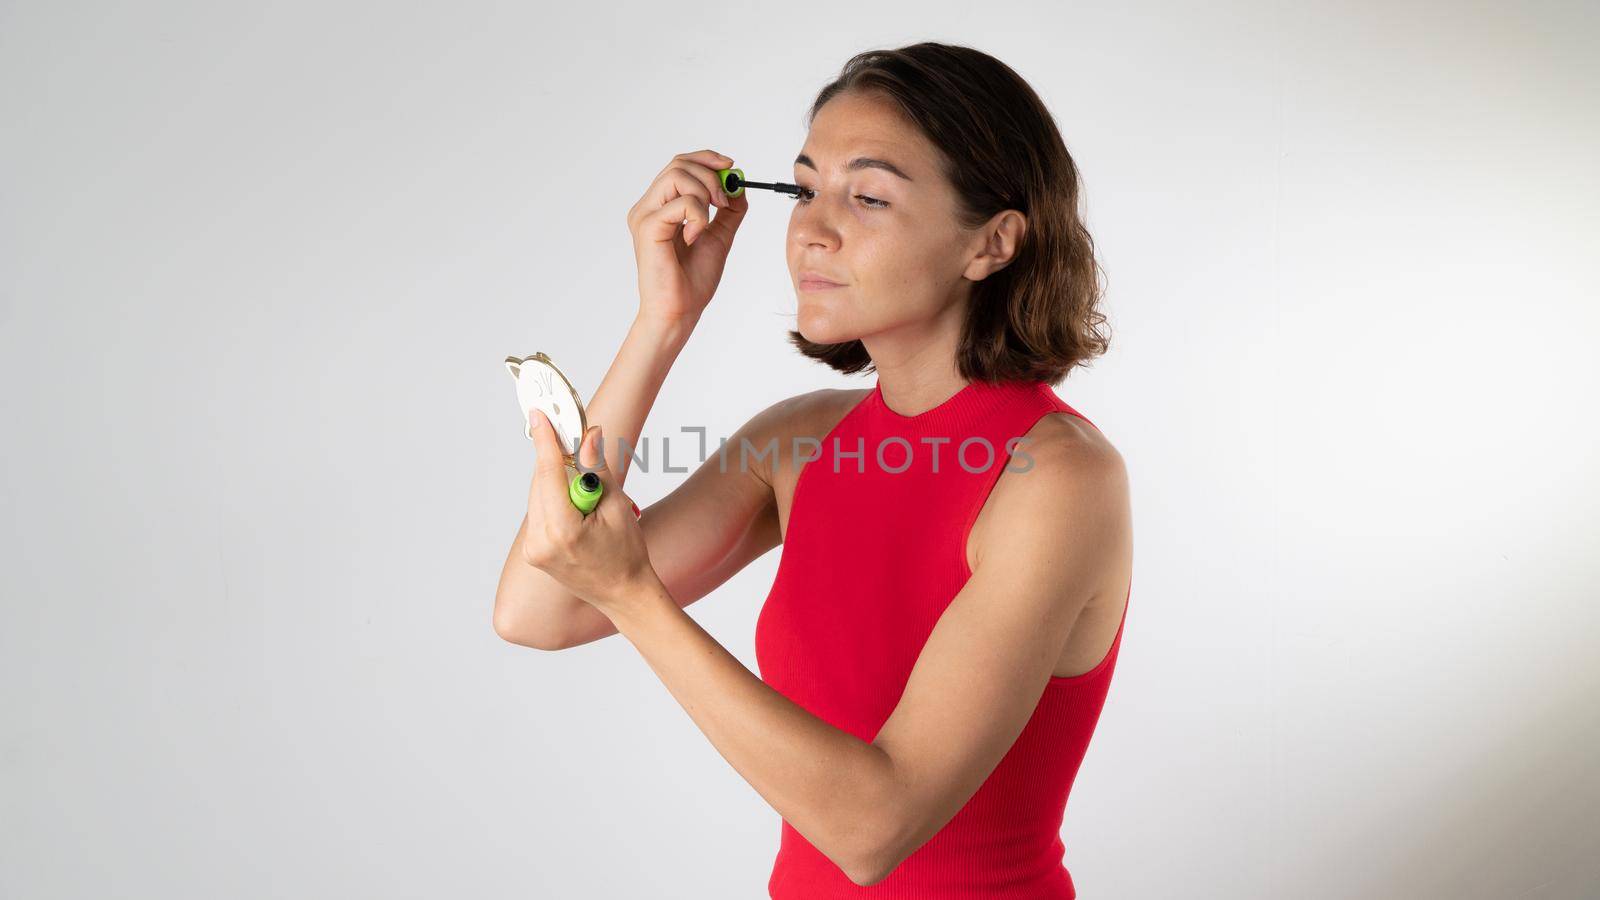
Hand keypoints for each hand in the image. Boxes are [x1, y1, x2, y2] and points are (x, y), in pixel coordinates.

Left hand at [520, 408, 655, 614]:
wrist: (623, 594)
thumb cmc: (627, 555)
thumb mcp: (617, 507)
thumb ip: (597, 468)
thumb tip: (588, 435)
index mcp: (562, 531)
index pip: (548, 474)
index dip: (544, 441)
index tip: (539, 416)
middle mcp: (540, 542)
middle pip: (541, 482)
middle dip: (557, 460)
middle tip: (574, 441)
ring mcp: (534, 549)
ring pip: (538, 496)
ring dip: (557, 481)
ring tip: (587, 492)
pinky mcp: (534, 551)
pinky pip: (539, 511)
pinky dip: (554, 499)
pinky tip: (576, 505)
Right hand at [626, 148, 747, 327]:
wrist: (680, 310)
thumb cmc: (692, 281)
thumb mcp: (719, 237)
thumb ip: (728, 212)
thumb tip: (739, 186)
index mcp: (660, 207)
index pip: (679, 165)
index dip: (706, 159)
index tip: (730, 166)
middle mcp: (647, 207)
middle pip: (678, 164)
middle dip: (711, 176)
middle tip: (725, 202)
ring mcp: (644, 215)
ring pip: (677, 175)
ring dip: (704, 192)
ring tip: (709, 220)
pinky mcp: (648, 227)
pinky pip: (681, 203)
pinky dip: (699, 215)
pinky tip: (695, 237)